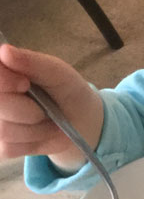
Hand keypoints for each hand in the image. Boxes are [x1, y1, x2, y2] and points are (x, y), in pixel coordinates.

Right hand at [0, 43, 103, 168]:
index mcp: (2, 72)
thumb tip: (4, 51)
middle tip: (45, 107)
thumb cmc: (66, 90)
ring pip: (5, 130)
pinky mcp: (0, 145)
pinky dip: (33, 141)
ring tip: (48, 120)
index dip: (4, 82)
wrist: (80, 121)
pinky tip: (42, 133)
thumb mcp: (57, 73)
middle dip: (28, 110)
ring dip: (36, 128)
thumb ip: (33, 62)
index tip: (24, 84)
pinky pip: (8, 147)